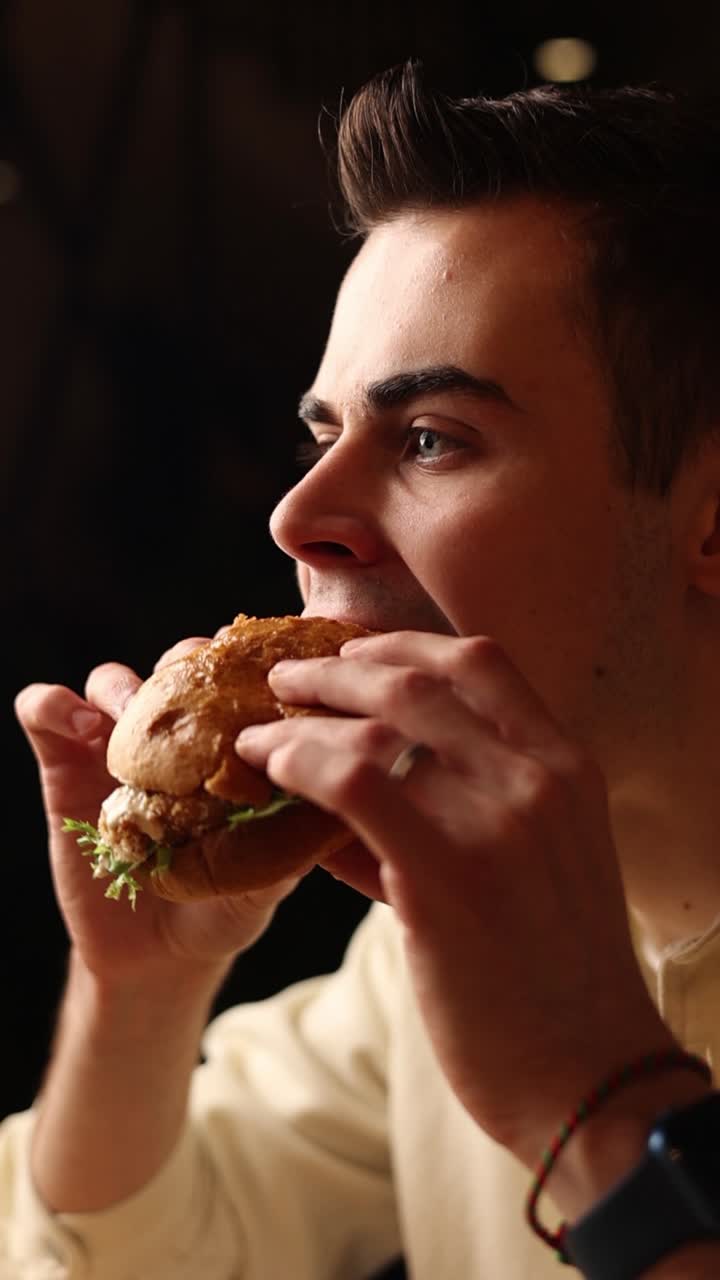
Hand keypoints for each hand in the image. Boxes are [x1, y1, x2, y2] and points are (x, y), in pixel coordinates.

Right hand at [15, 636, 299, 991]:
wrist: (158, 956)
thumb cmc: (226, 908)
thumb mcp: (266, 880)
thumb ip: (287, 844)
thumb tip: (320, 809)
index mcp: (230, 742)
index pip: (239, 678)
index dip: (253, 664)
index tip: (266, 674)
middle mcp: (175, 733)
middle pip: (177, 665)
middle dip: (188, 665)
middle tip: (199, 688)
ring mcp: (118, 745)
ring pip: (113, 681)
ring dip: (124, 688)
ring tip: (130, 717)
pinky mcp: (65, 763)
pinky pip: (45, 712)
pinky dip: (54, 706)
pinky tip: (80, 729)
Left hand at [235, 630, 676, 1163]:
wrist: (589, 1073)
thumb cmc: (556, 975)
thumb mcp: (540, 864)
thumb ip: (468, 809)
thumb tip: (356, 785)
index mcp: (567, 765)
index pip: (481, 661)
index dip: (403, 645)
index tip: (353, 654)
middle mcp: (537, 777)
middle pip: (417, 682)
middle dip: (336, 671)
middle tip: (286, 680)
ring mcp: (496, 821)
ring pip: (374, 728)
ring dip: (302, 721)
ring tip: (258, 735)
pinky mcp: (446, 874)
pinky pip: (351, 785)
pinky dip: (299, 765)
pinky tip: (269, 773)